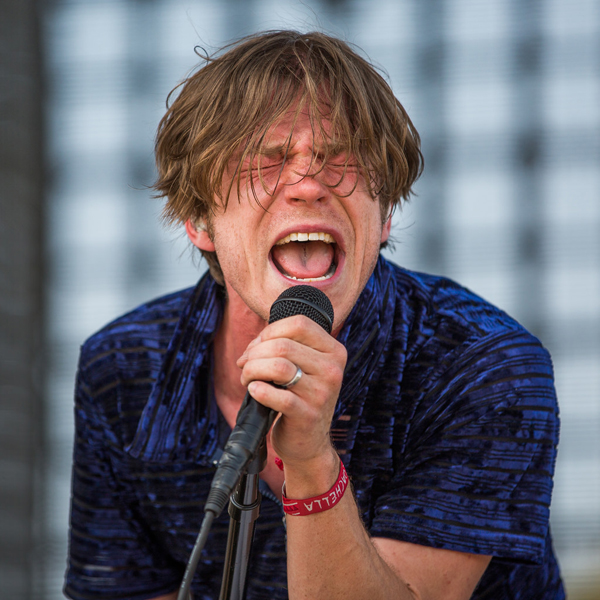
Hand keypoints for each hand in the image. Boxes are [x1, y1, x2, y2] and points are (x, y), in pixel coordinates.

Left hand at [236, 314, 346, 470]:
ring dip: (252, 370)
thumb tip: (252, 346)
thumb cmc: (300, 397)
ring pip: (278, 366)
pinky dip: (258, 391)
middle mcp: (332, 369)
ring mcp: (322, 393)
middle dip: (254, 354)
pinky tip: (254, 392)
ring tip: (247, 380)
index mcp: (334, 351)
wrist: (309, 442)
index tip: (256, 347)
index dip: (269, 331)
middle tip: (246, 367)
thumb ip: (283, 346)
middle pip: (283, 345)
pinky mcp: (308, 415)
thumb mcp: (302, 366)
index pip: (299, 324)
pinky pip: (276, 396)